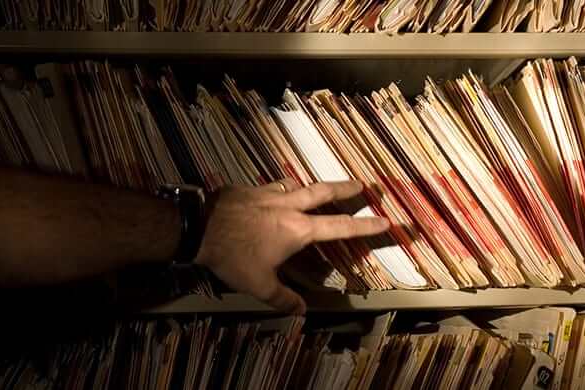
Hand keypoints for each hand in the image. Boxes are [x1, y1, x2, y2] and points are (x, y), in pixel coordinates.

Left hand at [195, 179, 389, 314]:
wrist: (198, 226)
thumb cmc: (233, 256)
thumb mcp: (258, 285)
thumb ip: (282, 298)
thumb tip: (302, 312)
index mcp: (298, 230)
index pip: (339, 227)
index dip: (365, 225)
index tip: (385, 220)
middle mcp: (289, 206)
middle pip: (324, 192)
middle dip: (346, 188)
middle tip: (363, 185)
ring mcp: (268, 193)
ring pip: (298, 185)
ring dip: (311, 187)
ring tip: (316, 189)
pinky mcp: (249, 189)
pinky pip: (272, 187)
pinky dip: (281, 190)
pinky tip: (275, 194)